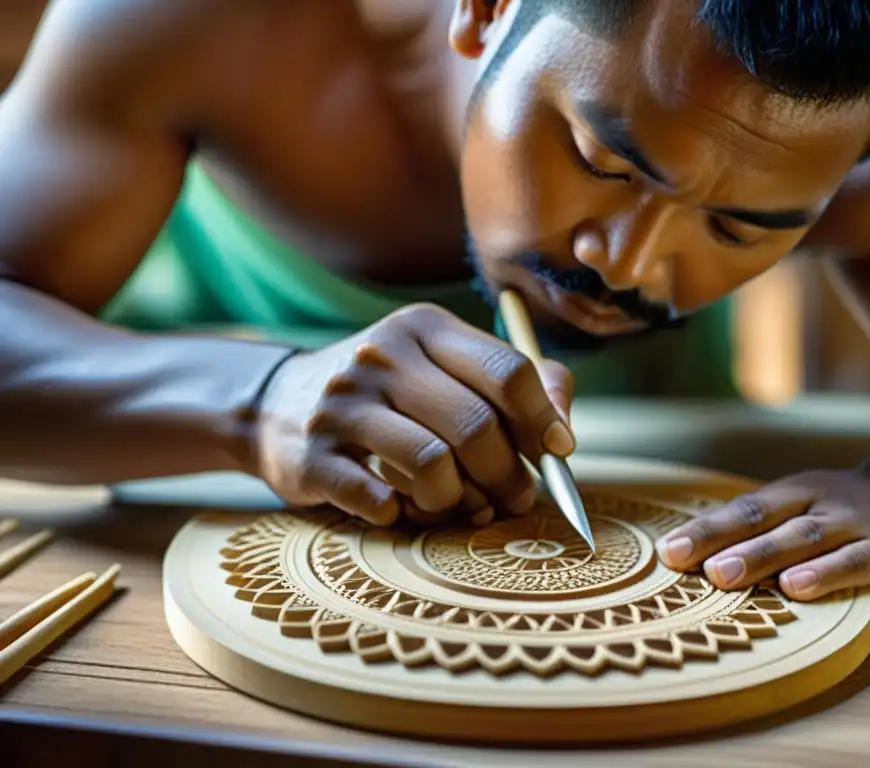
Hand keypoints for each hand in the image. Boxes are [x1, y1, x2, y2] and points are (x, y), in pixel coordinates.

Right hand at [252, 303, 574, 525]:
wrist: (278, 404)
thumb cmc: (390, 391)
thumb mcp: (444, 365)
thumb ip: (515, 384)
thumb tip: (564, 434)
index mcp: (424, 327)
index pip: (506, 370)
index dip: (543, 418)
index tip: (557, 451)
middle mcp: (381, 355)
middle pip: (477, 426)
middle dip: (509, 476)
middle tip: (514, 498)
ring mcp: (342, 405)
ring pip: (432, 467)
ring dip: (459, 502)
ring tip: (461, 506)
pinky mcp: (312, 456)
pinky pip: (379, 500)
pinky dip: (405, 515)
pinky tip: (403, 506)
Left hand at [655, 468, 869, 600]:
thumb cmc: (845, 513)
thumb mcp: (803, 512)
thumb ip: (762, 534)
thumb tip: (696, 563)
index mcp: (790, 494)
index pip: (739, 511)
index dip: (703, 530)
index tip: (666, 551)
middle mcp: (817, 503)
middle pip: (761, 519)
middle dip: (719, 540)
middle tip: (682, 560)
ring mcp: (854, 524)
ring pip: (803, 537)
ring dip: (761, 555)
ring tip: (723, 575)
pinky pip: (854, 561)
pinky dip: (825, 573)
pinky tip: (797, 588)